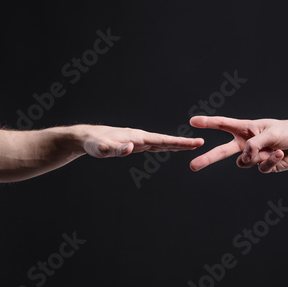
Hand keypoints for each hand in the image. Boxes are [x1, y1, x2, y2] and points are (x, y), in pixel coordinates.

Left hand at [79, 125, 203, 157]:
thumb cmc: (94, 144)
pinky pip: (154, 145)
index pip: (163, 140)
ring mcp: (139, 139)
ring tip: (191, 145)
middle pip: (166, 140)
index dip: (180, 142)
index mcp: (138, 137)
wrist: (87, 137)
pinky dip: (165, 146)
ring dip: (176, 144)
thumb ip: (116, 149)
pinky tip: (170, 147)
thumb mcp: (102, 149)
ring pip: (161, 142)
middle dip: (183, 143)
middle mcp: (141, 137)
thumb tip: (131, 148)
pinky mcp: (135, 143)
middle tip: (200, 143)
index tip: (195, 143)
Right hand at [189, 116, 287, 172]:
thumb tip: (244, 157)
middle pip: (222, 151)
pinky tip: (280, 153)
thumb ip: (255, 143)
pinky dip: (270, 161)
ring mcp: (254, 156)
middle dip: (207, 158)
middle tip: (193, 166)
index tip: (192, 121)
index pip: (223, 124)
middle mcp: (246, 143)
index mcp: (245, 128)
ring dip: (256, 157)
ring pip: (244, 163)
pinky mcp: (264, 166)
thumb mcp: (271, 132)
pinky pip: (261, 168)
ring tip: (270, 149)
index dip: (207, 123)